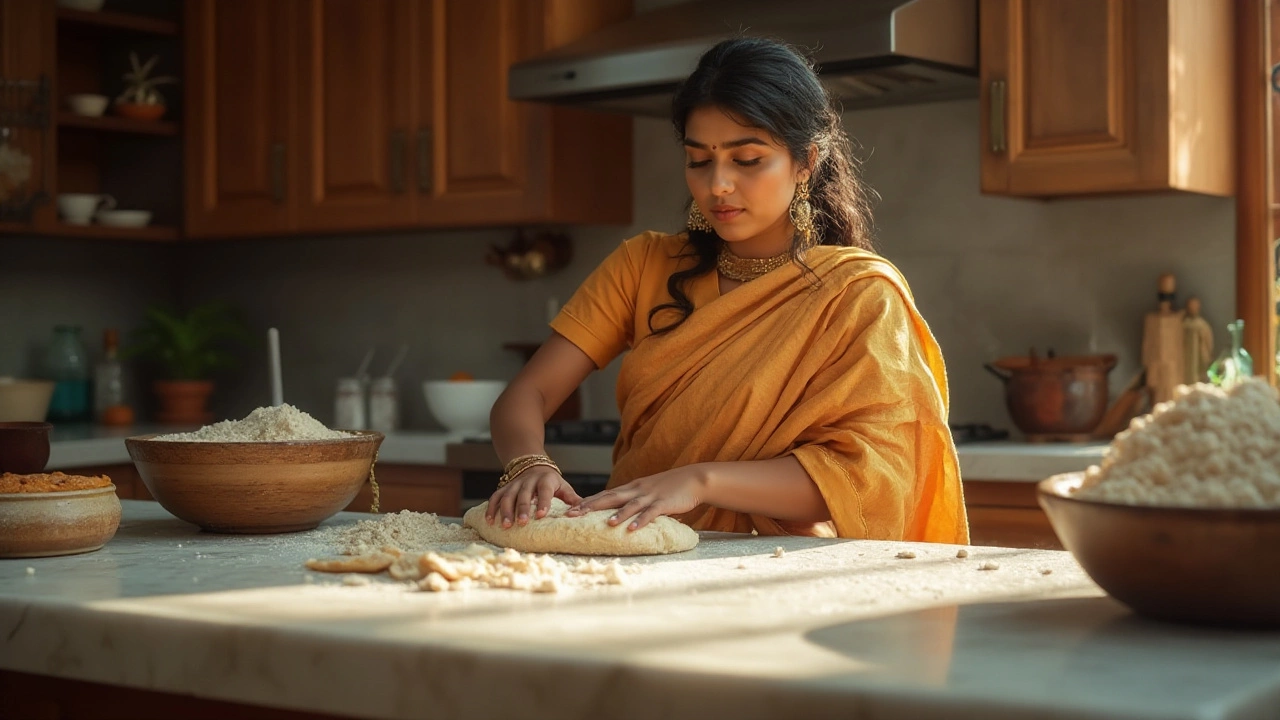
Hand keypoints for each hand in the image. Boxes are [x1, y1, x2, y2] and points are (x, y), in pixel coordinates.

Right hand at [485, 465, 582, 528]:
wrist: (532, 464)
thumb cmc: (551, 482)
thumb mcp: (563, 486)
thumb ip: (573, 499)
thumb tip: (584, 513)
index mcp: (546, 480)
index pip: (545, 491)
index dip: (543, 502)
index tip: (542, 515)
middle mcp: (528, 480)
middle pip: (524, 494)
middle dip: (522, 509)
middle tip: (522, 523)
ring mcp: (514, 484)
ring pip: (507, 496)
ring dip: (505, 511)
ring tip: (505, 526)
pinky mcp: (504, 487)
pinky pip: (495, 497)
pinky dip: (491, 508)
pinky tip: (490, 521)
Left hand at [565, 465, 707, 530]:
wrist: (693, 479)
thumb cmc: (670, 488)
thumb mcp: (647, 492)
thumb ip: (634, 501)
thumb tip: (620, 515)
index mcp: (632, 488)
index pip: (605, 494)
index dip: (587, 502)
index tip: (570, 510)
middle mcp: (637, 490)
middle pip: (610, 498)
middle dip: (590, 507)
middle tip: (572, 515)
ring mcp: (650, 496)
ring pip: (630, 505)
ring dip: (617, 514)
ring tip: (605, 524)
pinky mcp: (664, 503)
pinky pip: (650, 513)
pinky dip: (640, 521)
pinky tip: (631, 529)